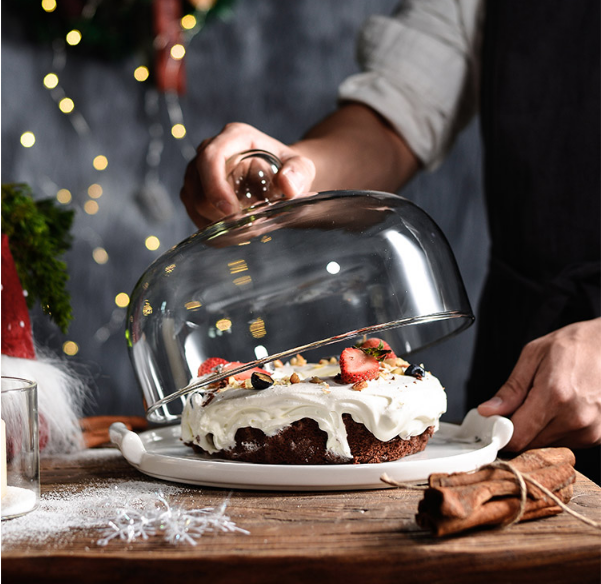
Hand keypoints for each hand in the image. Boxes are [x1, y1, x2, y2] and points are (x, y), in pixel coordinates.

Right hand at [180, 123, 315, 228]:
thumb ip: (299, 173)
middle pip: (195, 182)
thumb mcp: (302, 168)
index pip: (211, 157)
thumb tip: (287, 185)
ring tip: (240, 231)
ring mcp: (200, 171)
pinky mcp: (198, 190)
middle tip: (242, 226)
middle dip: (215, 210)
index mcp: (235, 137)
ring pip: (191, 199)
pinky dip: (210, 227)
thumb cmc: (289, 170)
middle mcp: (211, 150)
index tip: (230, 211)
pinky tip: (231, 233)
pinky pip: (193, 211)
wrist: (281, 179)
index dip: (214, 185)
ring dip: (212, 221)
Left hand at [477, 318, 600, 450]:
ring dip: (539, 429)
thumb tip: (488, 411)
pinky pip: (566, 442)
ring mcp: (590, 430)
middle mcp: (575, 418)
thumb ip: (510, 389)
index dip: (500, 432)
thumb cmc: (574, 346)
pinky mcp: (598, 436)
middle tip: (521, 404)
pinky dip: (557, 429)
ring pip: (547, 445)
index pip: (518, 437)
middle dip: (519, 428)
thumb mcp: (533, 356)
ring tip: (547, 401)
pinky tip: (562, 408)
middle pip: (531, 443)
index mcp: (555, 396)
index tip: (494, 424)